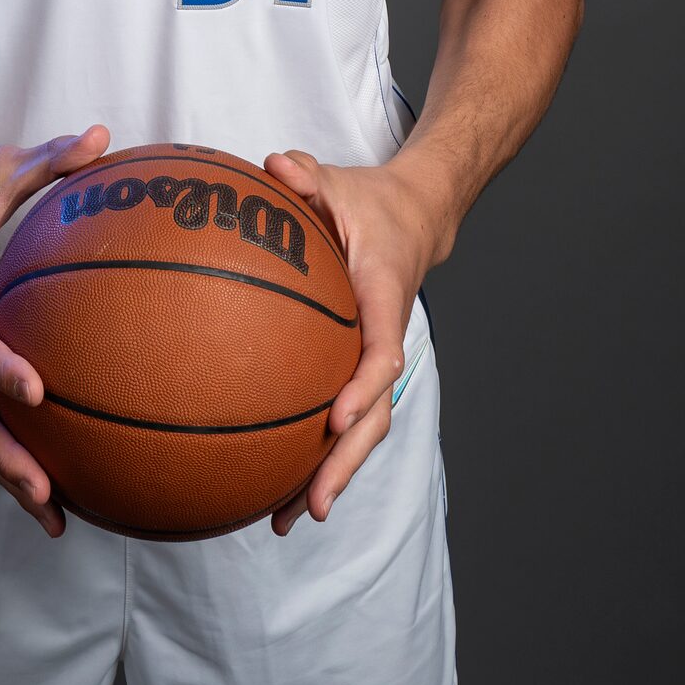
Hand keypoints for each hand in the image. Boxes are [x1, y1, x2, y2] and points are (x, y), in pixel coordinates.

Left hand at [260, 149, 437, 535]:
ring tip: (284, 518)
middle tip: (310, 504)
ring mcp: (372, 359)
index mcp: (384, 298)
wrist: (413, 216)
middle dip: (344, 464)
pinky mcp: (355, 367)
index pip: (380, 352)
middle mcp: (384, 338)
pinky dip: (314, 454)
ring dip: (329, 475)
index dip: (363, 388)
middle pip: (374, 415)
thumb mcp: (336, 179)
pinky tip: (270, 482)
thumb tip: (276, 166)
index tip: (335, 419)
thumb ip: (307, 175)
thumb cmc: (368, 202)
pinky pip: (338, 417)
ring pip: (360, 429)